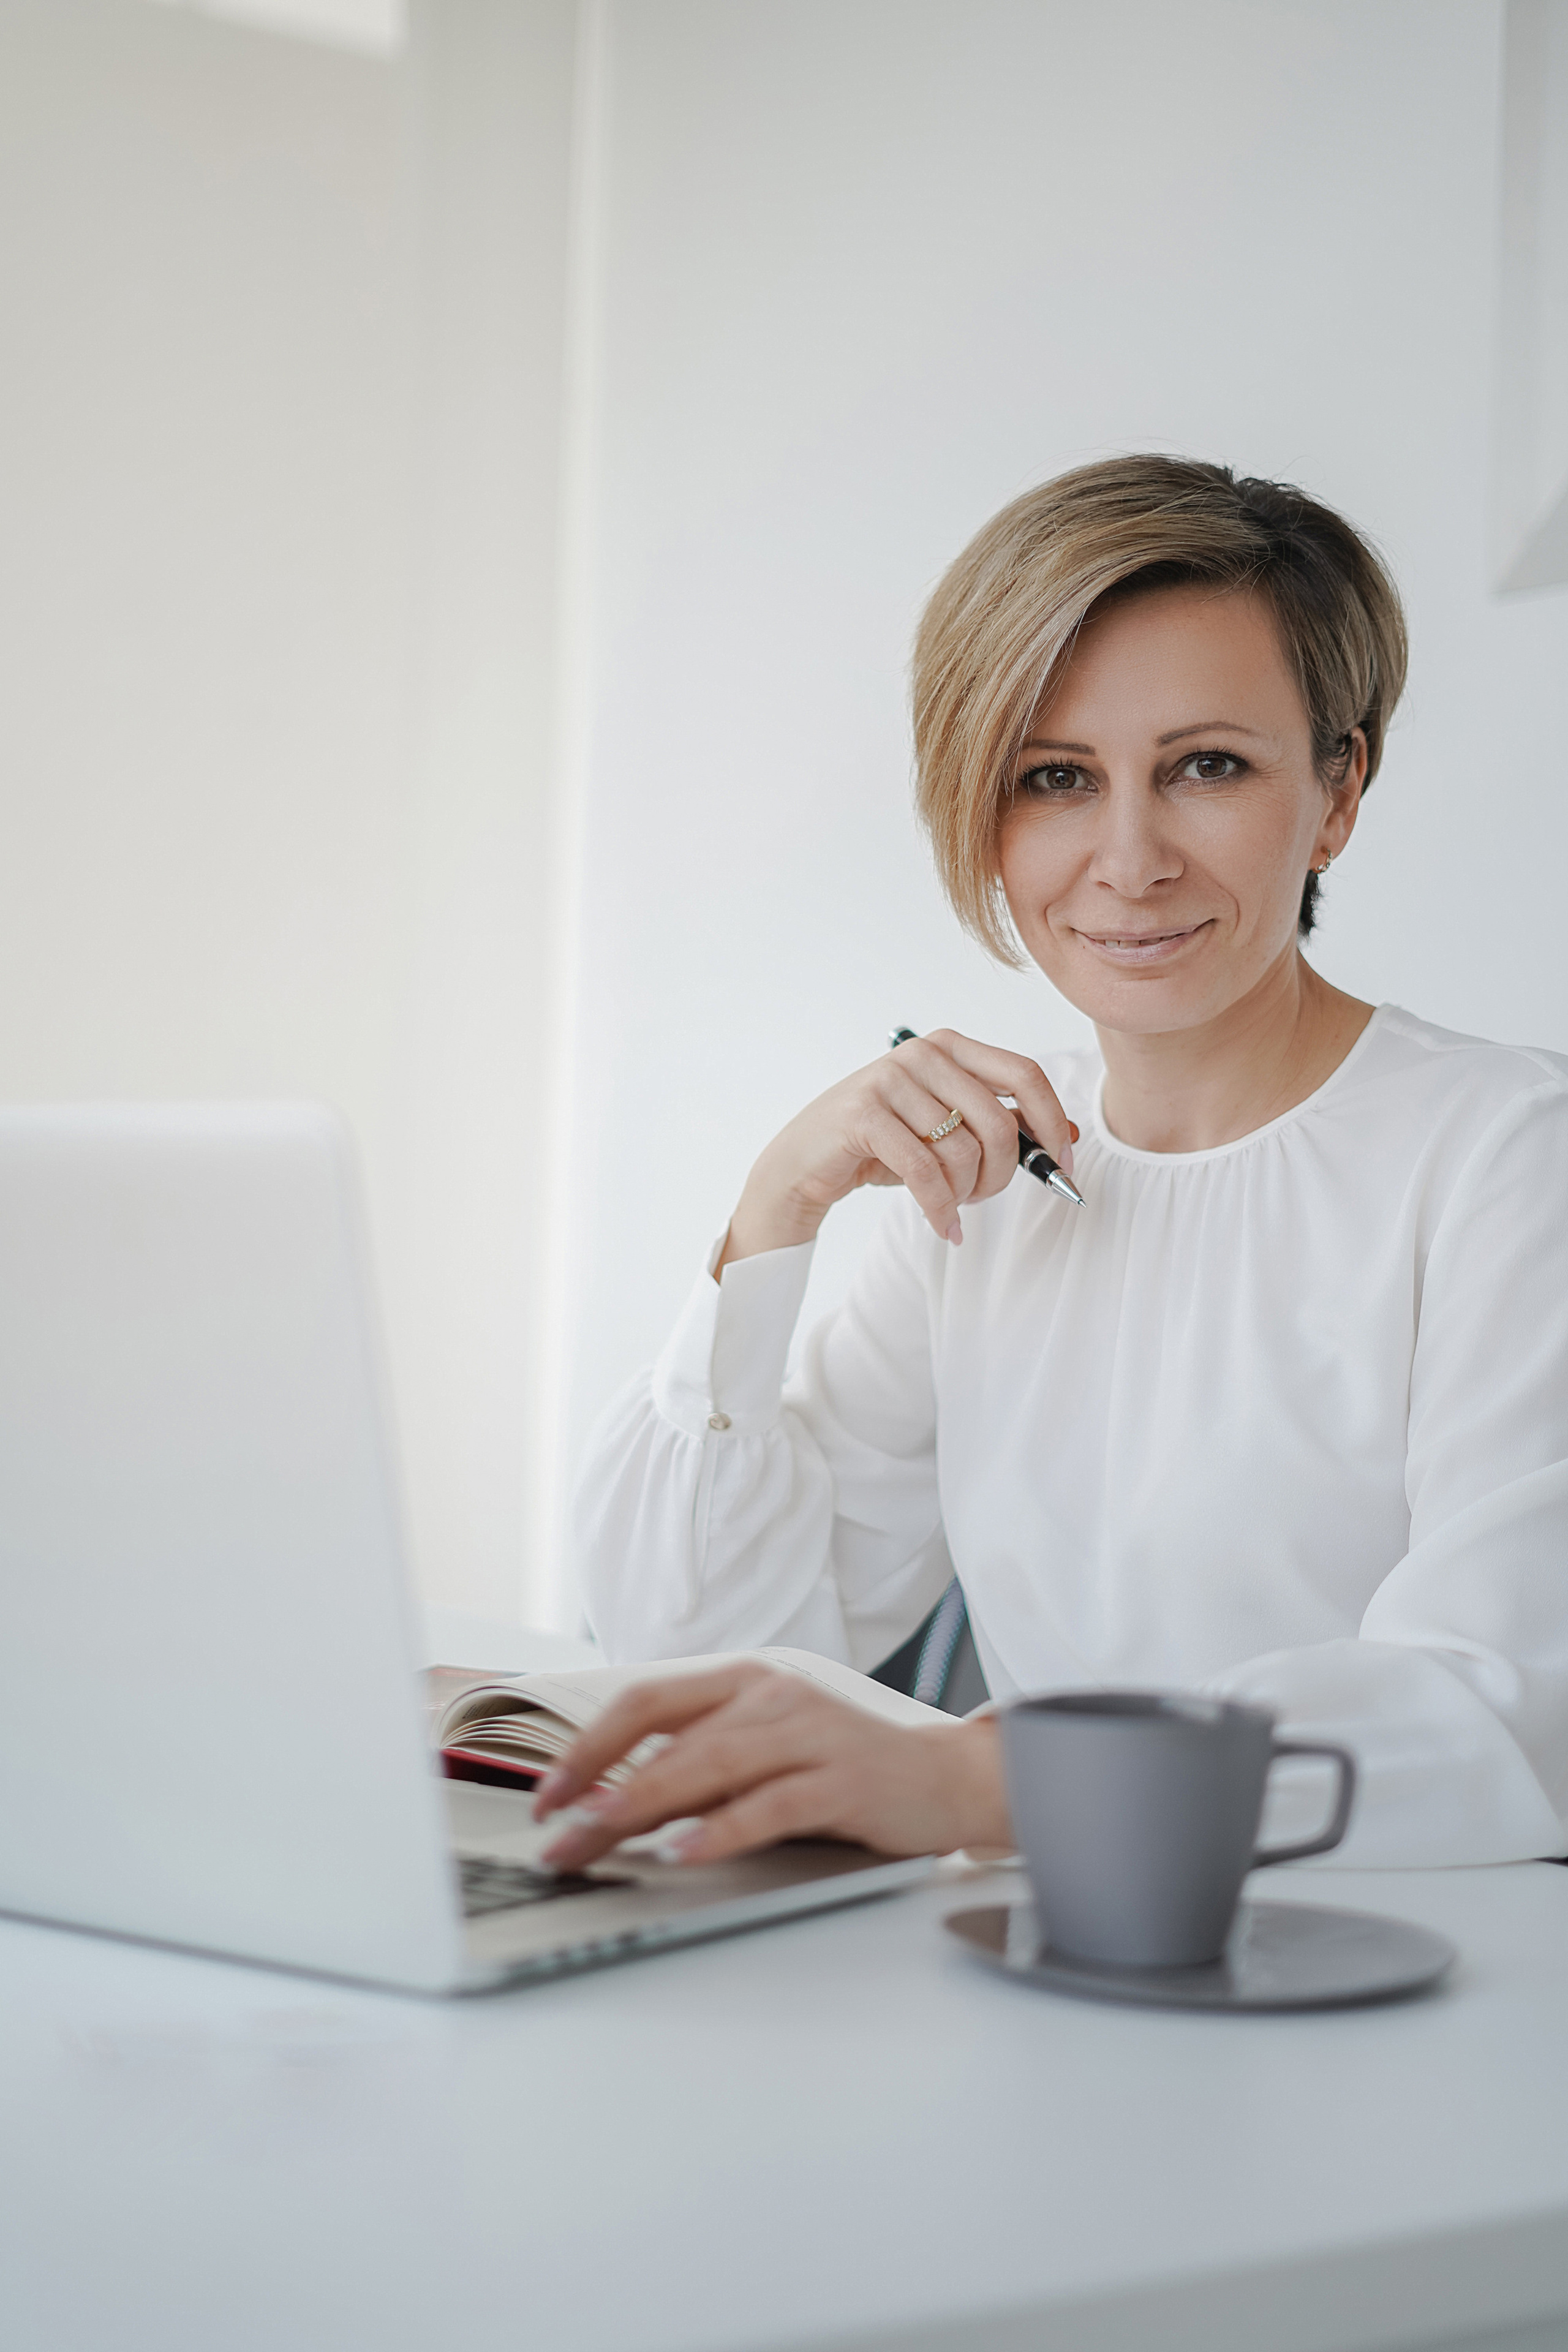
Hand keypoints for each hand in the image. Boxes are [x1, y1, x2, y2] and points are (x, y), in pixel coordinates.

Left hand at [531, 1661, 1011, 1870]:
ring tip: (595, 1836)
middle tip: (553, 1836)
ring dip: (642, 1807)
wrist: (944, 1778)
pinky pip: (769, 1804)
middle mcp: (771, 1696)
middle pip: (666, 1740)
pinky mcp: (842, 1779)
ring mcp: (809, 1733)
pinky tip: (682, 1852)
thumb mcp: (759, 1759)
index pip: (645, 1702)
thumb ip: (696, 1772)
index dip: (588, 1747)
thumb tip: (607, 1810)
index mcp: (742, 1682)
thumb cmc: (838, 1771)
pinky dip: (720, 1830)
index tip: (548, 1796)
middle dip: (598, 1790)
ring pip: (708, 1766)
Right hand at [719, 1028, 1076, 1265]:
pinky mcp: (864, 1114)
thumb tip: (1067, 1136)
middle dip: (1002, 1175)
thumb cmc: (882, 1146)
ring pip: (963, 1152)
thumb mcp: (947, 1129)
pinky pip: (925, 1172)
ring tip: (950, 1206)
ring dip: (965, 1194)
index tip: (1061, 1167)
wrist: (805, 1162)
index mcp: (951, 1047)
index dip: (1051, 1124)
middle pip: (999, 1122)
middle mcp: (924, 1054)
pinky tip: (944, 1226)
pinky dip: (941, 1209)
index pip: (1025, 1075)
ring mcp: (891, 1079)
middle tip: (983, 1198)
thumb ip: (1002, 1124)